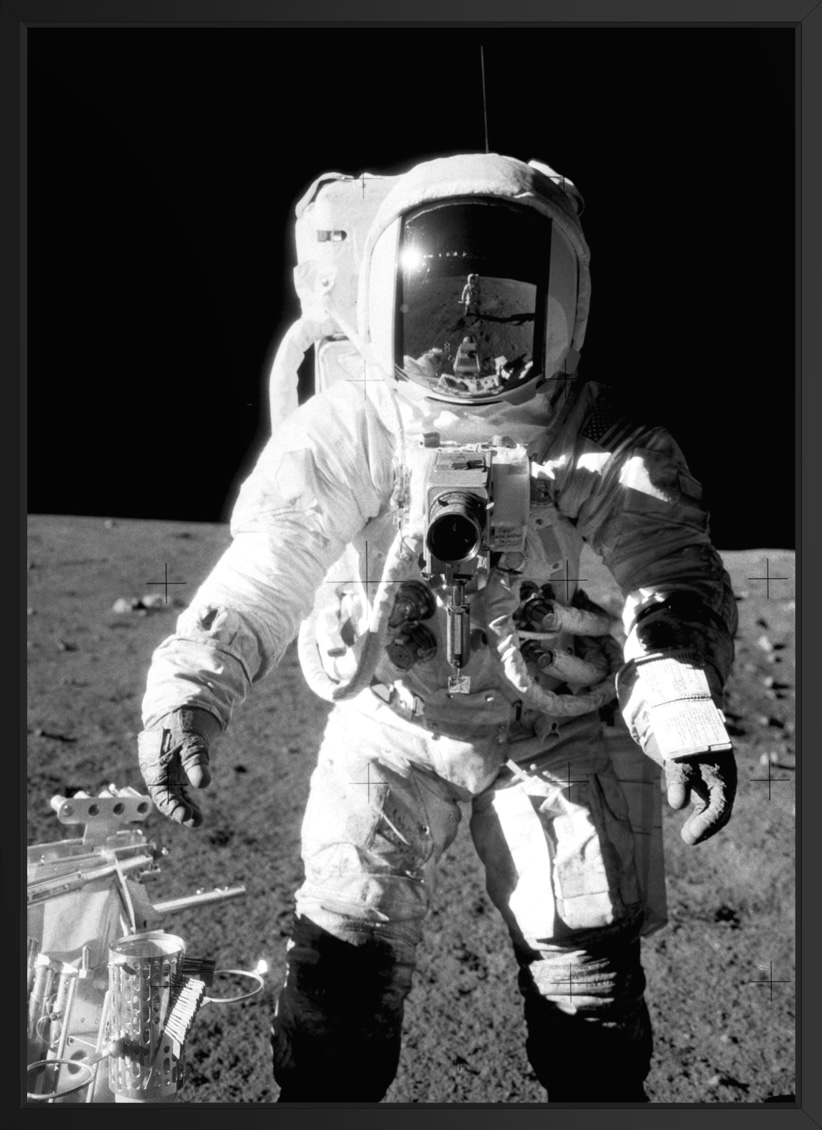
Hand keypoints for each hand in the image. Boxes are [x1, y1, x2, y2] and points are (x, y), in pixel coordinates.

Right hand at [137, 708, 217, 827]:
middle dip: (180, 812)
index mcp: (154, 768)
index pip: (162, 795)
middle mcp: (156, 774)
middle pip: (166, 799)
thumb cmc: (182, 727)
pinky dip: (185, 799)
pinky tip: (195, 810)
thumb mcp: (190, 744)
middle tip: (197, 821)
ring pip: (173, 796)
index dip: (173, 808)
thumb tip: (203, 783)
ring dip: (184, 808)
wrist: (180, 713)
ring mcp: (164, 774)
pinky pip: (177, 790)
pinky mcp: (173, 773)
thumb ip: (195, 763)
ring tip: (199, 820)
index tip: (186, 817)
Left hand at [663, 749, 736, 845]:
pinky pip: (708, 806)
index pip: (720, 807)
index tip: (690, 836)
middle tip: (688, 838)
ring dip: (704, 823)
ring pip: (715, 810)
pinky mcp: (708, 786)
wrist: (685, 728)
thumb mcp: (680, 760)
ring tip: (688, 835)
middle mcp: (724, 783)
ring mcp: (717, 784)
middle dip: (706, 827)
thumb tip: (677, 805)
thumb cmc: (684, 745)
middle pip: (721, 812)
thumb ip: (678, 780)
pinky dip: (701, 816)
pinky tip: (689, 827)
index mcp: (724, 777)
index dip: (707, 823)